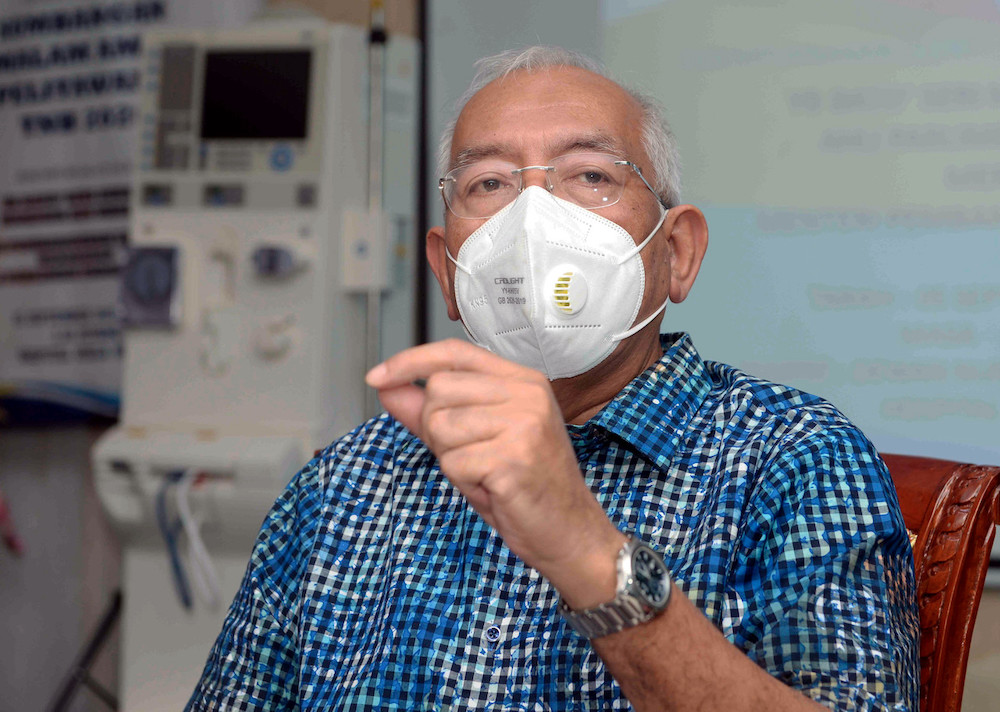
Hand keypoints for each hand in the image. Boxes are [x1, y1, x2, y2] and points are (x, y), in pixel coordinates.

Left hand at [365, 339, 624, 607]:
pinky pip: (453, 463)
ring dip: (452, 459)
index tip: (377, 376)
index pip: (453, 353)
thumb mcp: (474, 439)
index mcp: (522, 381)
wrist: (569, 531)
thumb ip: (429, 410)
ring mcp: (524, 423)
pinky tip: (494, 488)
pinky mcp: (514, 458)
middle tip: (474, 454)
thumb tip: (387, 385)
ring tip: (487, 472)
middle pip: (438, 392)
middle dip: (438, 430)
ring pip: (441, 427)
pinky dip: (464, 483)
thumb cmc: (525, 486)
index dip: (409, 362)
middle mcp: (527, 394)